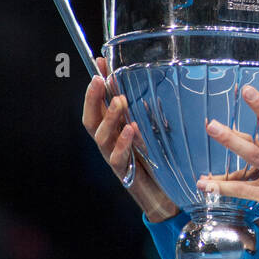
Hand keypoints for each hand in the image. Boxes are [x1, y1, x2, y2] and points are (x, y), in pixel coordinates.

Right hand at [82, 56, 178, 222]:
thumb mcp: (153, 131)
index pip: (98, 105)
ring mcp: (116, 159)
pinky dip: (124, 143)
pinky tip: (131, 129)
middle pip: (91, 119)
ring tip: (120, 102)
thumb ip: (145, 111)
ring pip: (101, 137)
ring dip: (109, 117)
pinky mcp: (126, 174)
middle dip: (93, 99)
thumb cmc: (159, 162)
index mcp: (114, 131)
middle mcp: (110, 144)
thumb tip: (144, 82)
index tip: (99, 63)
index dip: (96, 85)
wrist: (167, 195)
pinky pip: (119, 158)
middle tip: (99, 80)